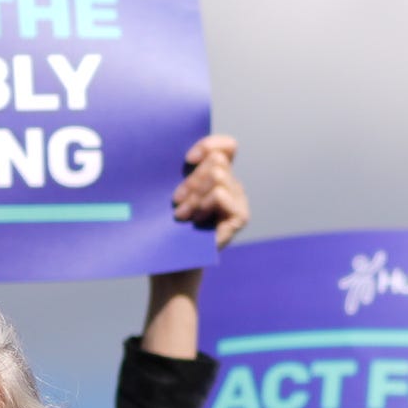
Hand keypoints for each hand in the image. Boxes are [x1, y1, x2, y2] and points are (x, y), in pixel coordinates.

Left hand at [169, 133, 246, 247]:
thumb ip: (182, 172)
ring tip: (183, 215)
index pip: (227, 146)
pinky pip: (220, 195)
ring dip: (195, 196)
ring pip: (218, 177)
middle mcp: (232, 184)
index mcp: (217, 174)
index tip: (187, 159)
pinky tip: (196, 221)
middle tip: (177, 201)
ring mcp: (238, 200)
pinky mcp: (239, 217)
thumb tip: (174, 151)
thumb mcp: (173, 192)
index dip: (208, 145)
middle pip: (217, 161)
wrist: (172, 261)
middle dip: (192, 180)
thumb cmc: (167, 226)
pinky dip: (204, 205)